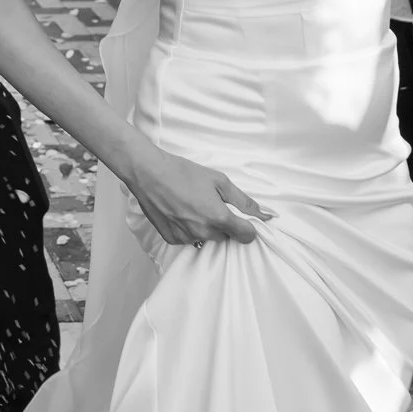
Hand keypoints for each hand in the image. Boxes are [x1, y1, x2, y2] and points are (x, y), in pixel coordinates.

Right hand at [120, 141, 271, 245]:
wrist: (148, 173)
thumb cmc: (183, 172)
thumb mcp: (218, 180)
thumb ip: (243, 200)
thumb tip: (264, 213)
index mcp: (218, 217)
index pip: (246, 236)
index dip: (248, 227)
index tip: (242, 219)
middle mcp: (203, 232)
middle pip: (225, 237)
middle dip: (223, 224)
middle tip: (210, 204)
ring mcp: (186, 237)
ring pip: (206, 238)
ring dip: (205, 226)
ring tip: (193, 205)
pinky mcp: (171, 239)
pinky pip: (189, 239)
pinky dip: (188, 229)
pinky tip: (181, 211)